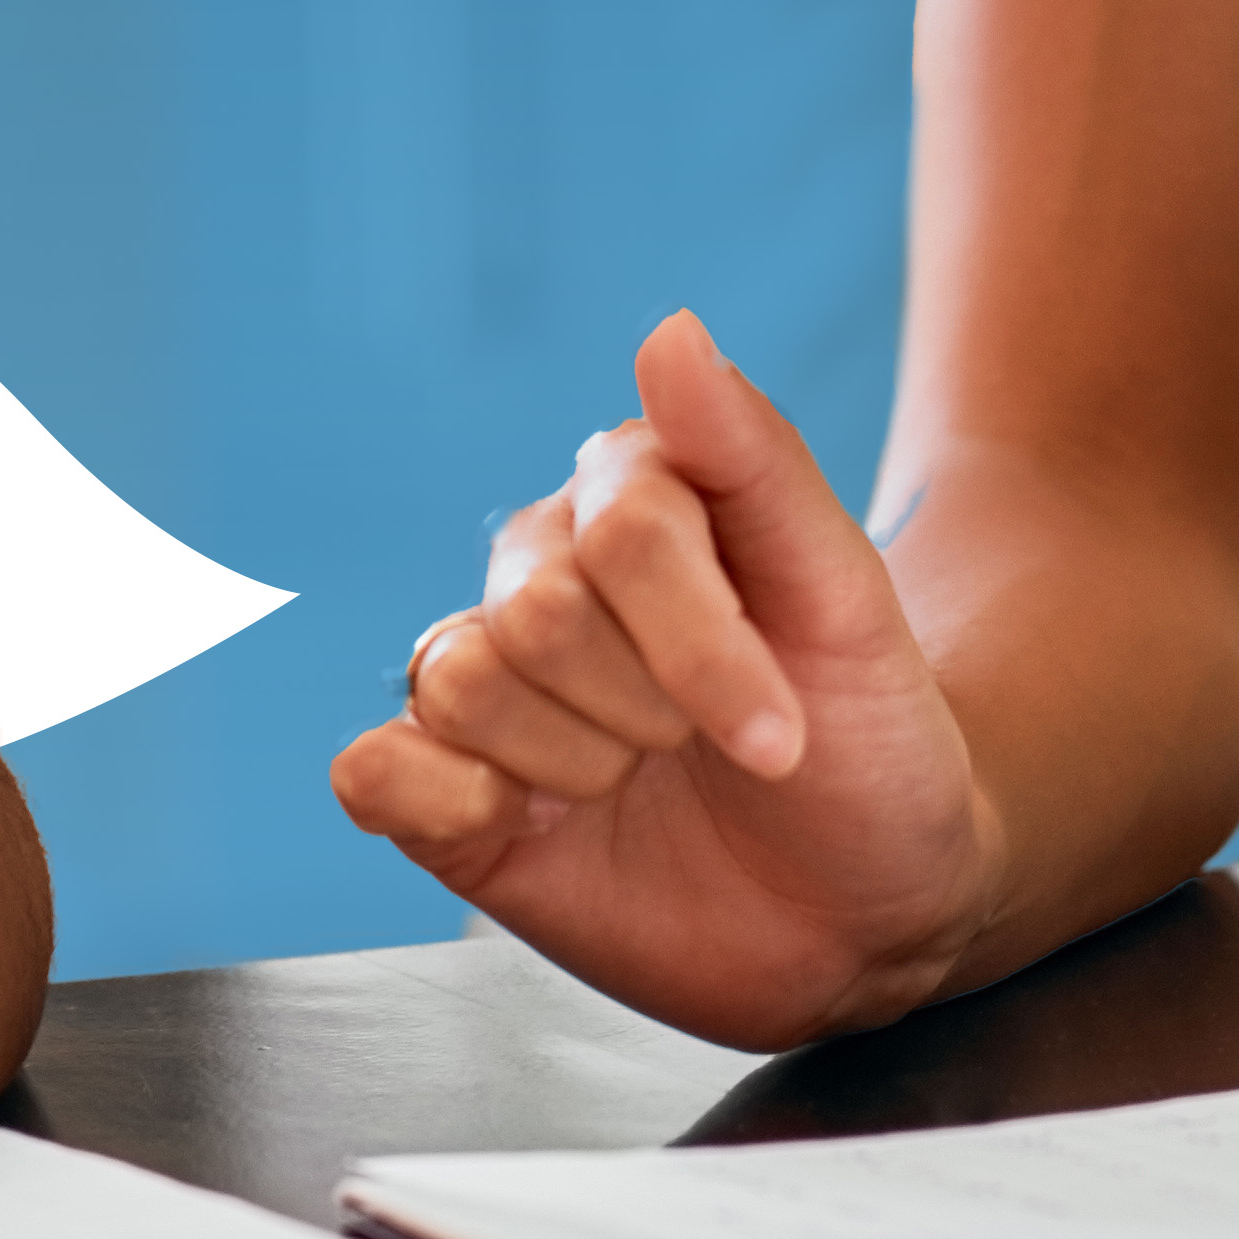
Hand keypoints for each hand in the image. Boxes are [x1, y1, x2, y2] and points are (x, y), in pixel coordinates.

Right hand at [325, 314, 997, 1044]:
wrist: (861, 908)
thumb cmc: (866, 741)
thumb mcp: (848, 604)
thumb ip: (757, 460)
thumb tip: (672, 331)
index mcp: (637, 496)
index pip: (623, 535)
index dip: (703, 651)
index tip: (783, 740)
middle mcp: (544, 572)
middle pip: (537, 612)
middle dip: (650, 712)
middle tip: (709, 750)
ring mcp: (490, 682)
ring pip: (459, 681)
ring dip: (576, 767)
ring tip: (640, 782)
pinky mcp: (440, 794)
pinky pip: (372, 769)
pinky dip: (449, 807)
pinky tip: (531, 825)